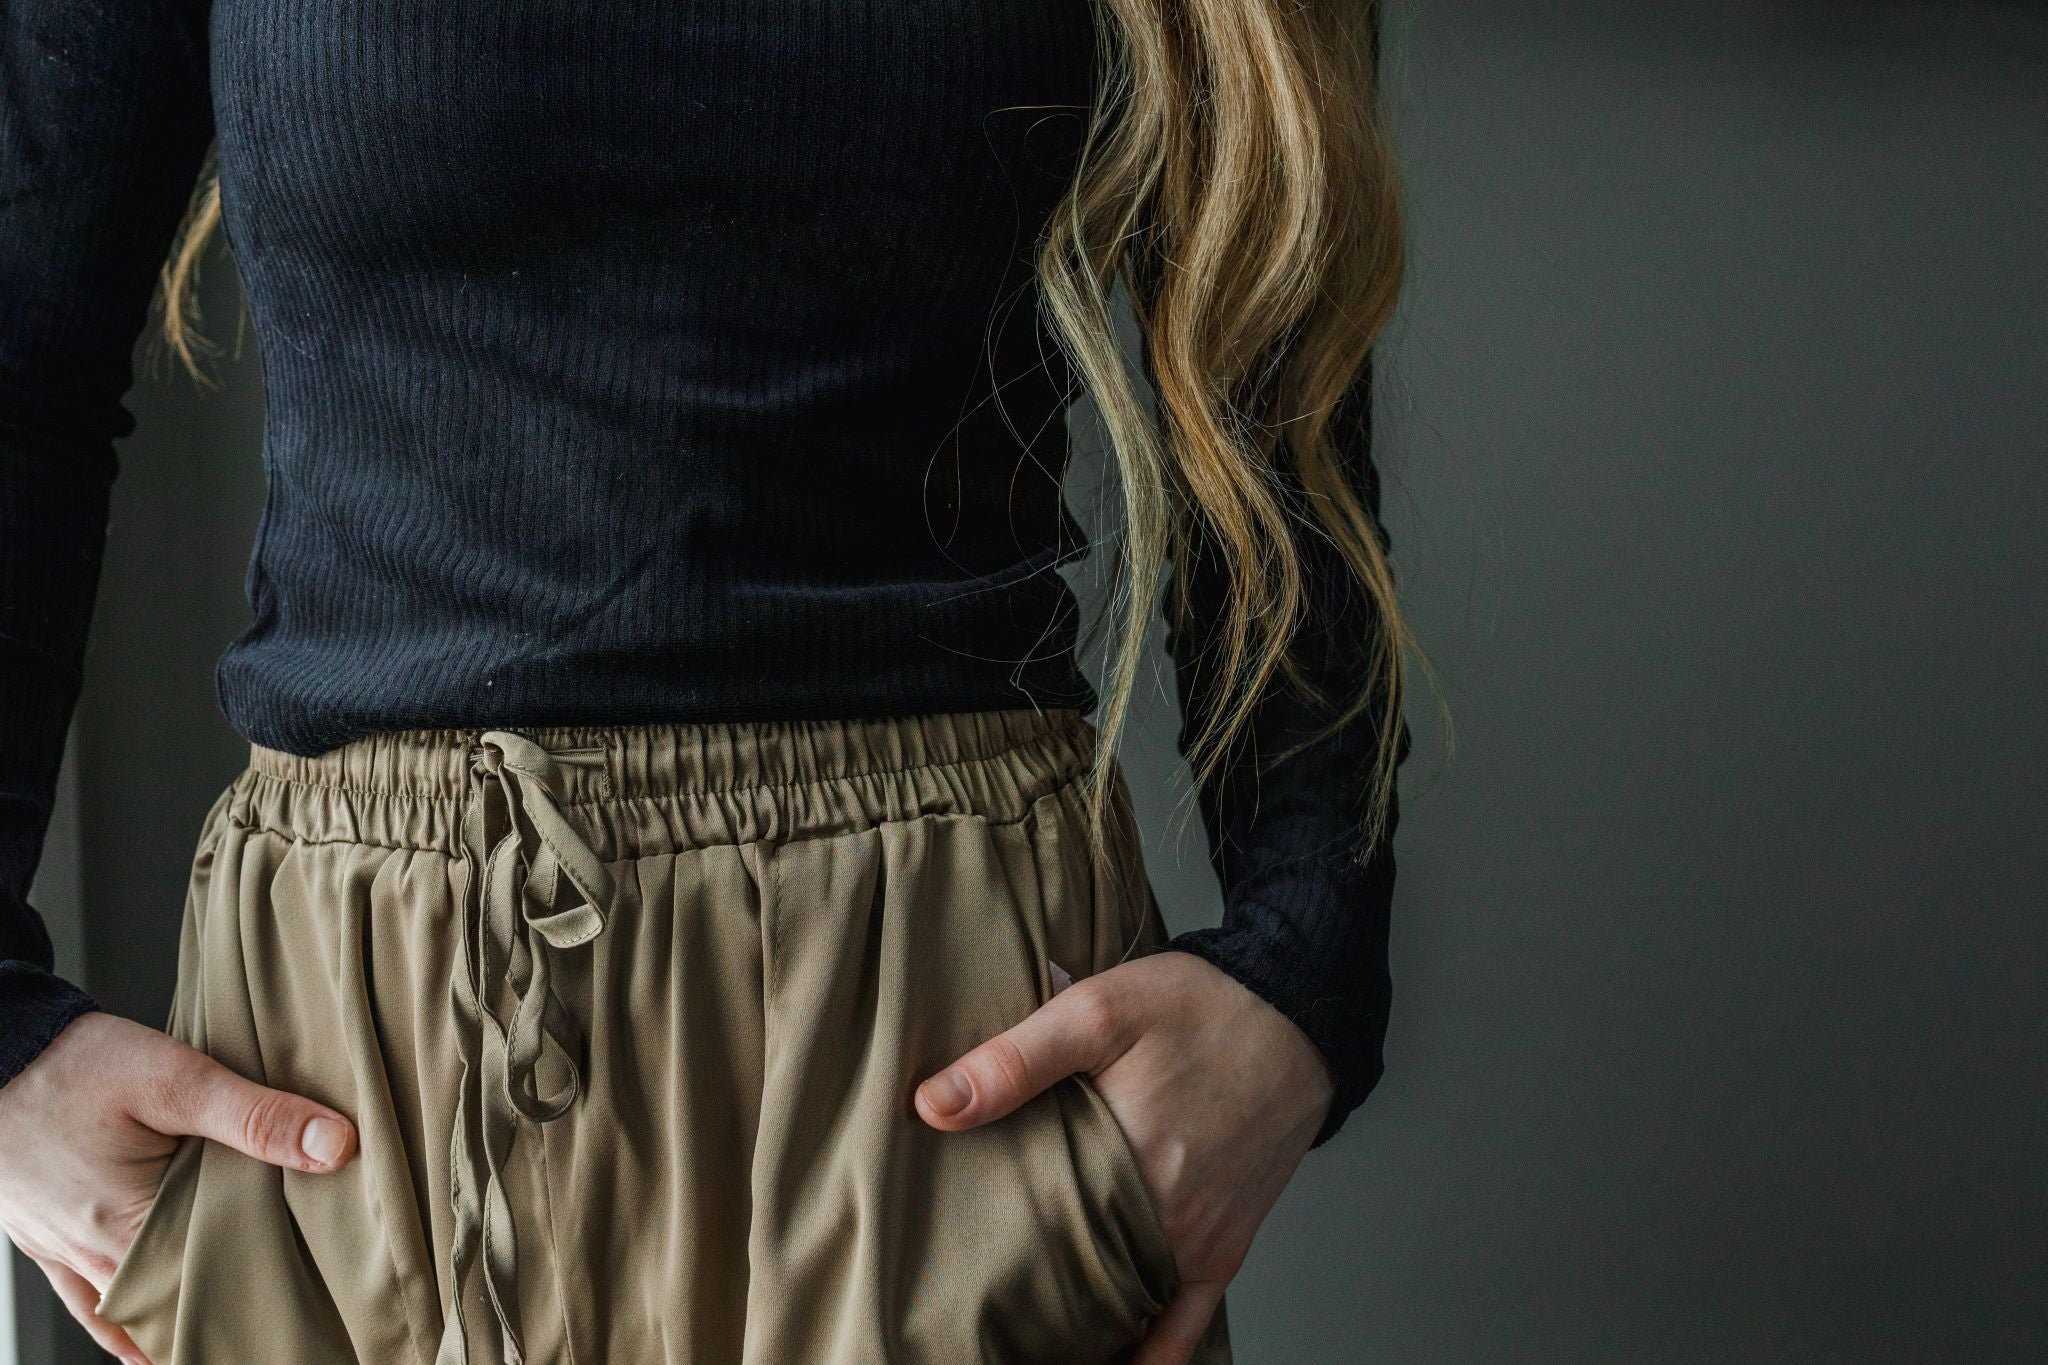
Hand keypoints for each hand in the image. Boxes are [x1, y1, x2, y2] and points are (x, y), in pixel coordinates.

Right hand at [0, 1011, 359, 1364]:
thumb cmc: (70, 1065)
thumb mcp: (175, 1078)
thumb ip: (255, 1117)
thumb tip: (335, 1147)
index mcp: (128, 1227)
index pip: (216, 1283)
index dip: (266, 1286)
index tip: (310, 1291)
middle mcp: (92, 1255)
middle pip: (176, 1300)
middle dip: (228, 1300)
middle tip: (284, 1304)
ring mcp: (64, 1252)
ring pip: (134, 1307)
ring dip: (179, 1312)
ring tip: (235, 1317)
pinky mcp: (46, 1240)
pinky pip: (89, 1304)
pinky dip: (124, 1323)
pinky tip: (148, 1346)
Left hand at [915, 949, 1334, 1364]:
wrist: (1296, 1012)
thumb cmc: (1199, 1007)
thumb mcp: (1097, 1010)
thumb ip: (1014, 1061)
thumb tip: (934, 1106)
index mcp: (1125, 1163)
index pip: (1030, 1238)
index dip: (983, 1255)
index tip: (950, 1263)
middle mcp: (1167, 1219)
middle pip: (1073, 1280)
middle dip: (1023, 1291)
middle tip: (977, 1294)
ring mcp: (1199, 1241)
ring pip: (1121, 1307)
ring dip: (1076, 1320)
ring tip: (1024, 1325)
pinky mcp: (1226, 1247)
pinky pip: (1185, 1327)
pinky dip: (1149, 1354)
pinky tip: (1113, 1362)